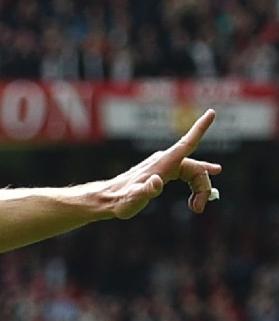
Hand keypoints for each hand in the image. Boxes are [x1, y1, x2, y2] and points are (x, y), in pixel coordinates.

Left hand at [107, 108, 221, 218]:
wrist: (107, 199)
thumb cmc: (120, 200)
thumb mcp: (133, 199)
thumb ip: (146, 190)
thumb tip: (157, 181)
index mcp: (162, 164)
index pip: (186, 144)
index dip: (200, 129)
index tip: (212, 112)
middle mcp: (165, 161)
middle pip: (196, 168)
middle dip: (202, 187)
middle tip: (198, 209)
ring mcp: (164, 165)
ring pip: (192, 173)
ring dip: (198, 190)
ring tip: (195, 207)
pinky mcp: (162, 172)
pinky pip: (186, 175)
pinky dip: (194, 186)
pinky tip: (198, 194)